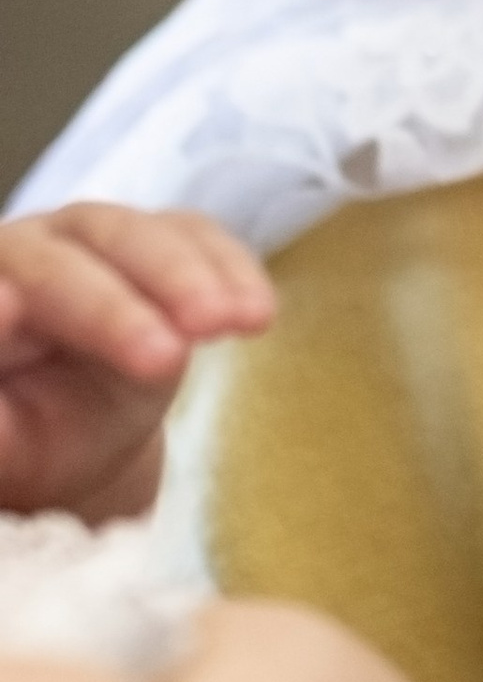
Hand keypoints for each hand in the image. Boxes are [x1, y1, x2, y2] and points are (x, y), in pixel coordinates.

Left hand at [0, 206, 273, 524]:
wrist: (73, 436)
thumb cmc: (26, 439)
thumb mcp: (5, 446)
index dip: (1, 309)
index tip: (11, 316)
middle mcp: (28, 251)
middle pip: (66, 264)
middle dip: (117, 308)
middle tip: (165, 360)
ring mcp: (95, 235)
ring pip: (137, 238)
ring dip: (188, 279)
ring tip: (234, 324)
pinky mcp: (160, 238)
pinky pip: (197, 237)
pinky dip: (232, 270)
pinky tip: (257, 311)